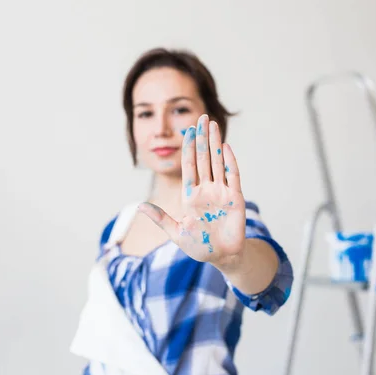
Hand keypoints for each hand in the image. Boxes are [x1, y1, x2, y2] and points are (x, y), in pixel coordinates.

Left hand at [138, 114, 246, 267]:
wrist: (222, 257)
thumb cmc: (199, 246)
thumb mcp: (176, 232)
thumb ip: (160, 217)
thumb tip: (140, 206)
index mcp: (191, 195)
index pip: (189, 165)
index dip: (188, 147)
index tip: (187, 129)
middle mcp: (206, 189)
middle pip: (204, 158)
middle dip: (202, 138)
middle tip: (202, 116)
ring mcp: (221, 192)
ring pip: (218, 162)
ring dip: (215, 143)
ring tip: (213, 124)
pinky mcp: (235, 198)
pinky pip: (232, 176)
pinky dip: (229, 161)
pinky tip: (225, 147)